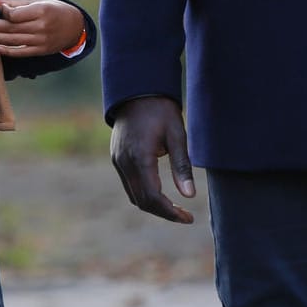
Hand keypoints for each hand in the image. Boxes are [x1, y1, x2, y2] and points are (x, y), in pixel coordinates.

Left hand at [0, 0, 83, 57]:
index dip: (2, 11)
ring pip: (13, 40)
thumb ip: (16, 2)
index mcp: (41, 11)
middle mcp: (41, 27)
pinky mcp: (40, 51)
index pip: (15, 14)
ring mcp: (41, 41)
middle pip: (11, 28)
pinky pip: (20, 52)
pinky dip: (7, 51)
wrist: (75, 27)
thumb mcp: (38, 1)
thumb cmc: (55, 10)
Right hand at [109, 96, 194, 223]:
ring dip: (153, 205)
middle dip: (163, 212)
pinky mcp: (116, 157)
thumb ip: (182, 166)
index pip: (152, 198)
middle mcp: (124, 162)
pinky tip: (161, 191)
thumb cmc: (161, 110)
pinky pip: (129, 184)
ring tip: (175, 207)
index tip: (188, 218)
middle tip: (185, 215)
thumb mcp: (177, 134)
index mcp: (139, 157)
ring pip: (133, 195)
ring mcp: (117, 160)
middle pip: (141, 201)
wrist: (137, 89)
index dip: (170, 212)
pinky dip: (144, 193)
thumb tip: (190, 196)